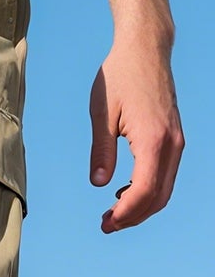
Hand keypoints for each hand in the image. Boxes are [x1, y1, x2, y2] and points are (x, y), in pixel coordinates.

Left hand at [89, 38, 184, 231]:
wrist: (145, 51)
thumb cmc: (119, 77)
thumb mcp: (101, 113)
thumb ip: (102, 150)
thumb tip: (99, 183)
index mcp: (154, 140)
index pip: (145, 190)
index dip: (127, 212)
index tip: (106, 223)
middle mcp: (172, 145)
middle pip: (158, 196)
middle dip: (134, 216)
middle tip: (106, 225)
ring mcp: (177, 143)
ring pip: (165, 188)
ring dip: (142, 206)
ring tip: (112, 213)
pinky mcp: (175, 138)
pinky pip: (165, 174)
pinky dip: (149, 190)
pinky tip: (125, 191)